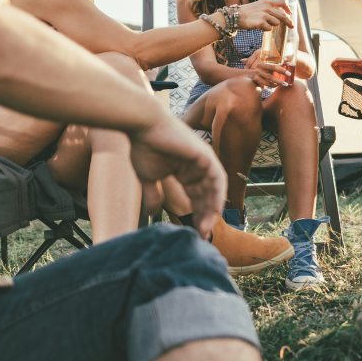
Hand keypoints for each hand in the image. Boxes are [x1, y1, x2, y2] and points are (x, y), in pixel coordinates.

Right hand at [128, 115, 225, 236]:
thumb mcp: (149, 177)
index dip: (196, 214)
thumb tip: (151, 212)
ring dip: (211, 209)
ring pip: (214, 189)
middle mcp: (197, 167)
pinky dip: (218, 194)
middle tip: (201, 234)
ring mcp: (203, 160)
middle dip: (205, 216)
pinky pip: (218, 178)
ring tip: (206, 227)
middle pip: (206, 196)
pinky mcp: (205, 155)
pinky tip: (214, 210)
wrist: (143, 126)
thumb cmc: (144, 146)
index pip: (196, 197)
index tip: (194, 231)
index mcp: (185, 171)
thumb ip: (154, 194)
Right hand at [236, 0, 292, 30]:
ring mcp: (264, 15)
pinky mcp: (261, 22)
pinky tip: (259, 27)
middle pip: (282, 15)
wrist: (235, 16)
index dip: (287, 9)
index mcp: (266, 1)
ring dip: (272, 25)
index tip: (290, 13)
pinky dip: (265, 29)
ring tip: (263, 24)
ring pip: (276, 23)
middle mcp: (266, 7)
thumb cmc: (247, 12)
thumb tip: (280, 15)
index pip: (282, 2)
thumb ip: (268, 8)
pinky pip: (269, 28)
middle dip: (288, 22)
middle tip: (291, 26)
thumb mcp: (258, 6)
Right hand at [243, 54, 287, 88]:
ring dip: (276, 83)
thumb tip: (287, 58)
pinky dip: (270, 85)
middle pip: (270, 76)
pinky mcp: (256, 79)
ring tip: (283, 84)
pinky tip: (275, 85)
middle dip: (279, 80)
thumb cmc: (267, 63)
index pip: (273, 66)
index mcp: (264, 60)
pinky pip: (264, 84)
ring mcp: (257, 73)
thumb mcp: (272, 59)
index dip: (282, 70)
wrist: (255, 67)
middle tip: (286, 84)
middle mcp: (259, 66)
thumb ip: (279, 59)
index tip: (289, 74)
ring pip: (267, 81)